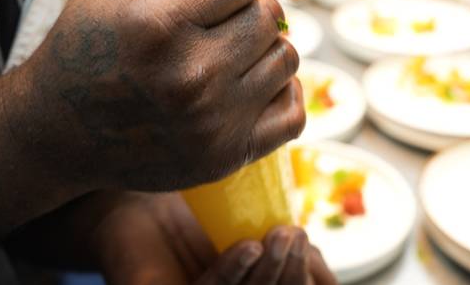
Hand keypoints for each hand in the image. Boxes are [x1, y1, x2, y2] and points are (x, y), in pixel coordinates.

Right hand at [15, 0, 304, 193]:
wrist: (59, 129)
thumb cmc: (87, 39)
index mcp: (157, 26)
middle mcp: (189, 78)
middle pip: (268, 15)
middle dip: (245, 6)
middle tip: (213, 18)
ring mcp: (212, 124)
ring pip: (286, 57)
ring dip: (262, 46)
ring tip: (224, 48)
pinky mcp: (227, 158)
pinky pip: (294, 112)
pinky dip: (279, 91)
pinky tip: (246, 82)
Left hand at [89, 191, 335, 284]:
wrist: (140, 194)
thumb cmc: (198, 215)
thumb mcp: (252, 231)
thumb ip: (286, 255)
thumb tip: (329, 282)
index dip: (301, 281)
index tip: (310, 244)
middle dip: (288, 277)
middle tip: (296, 236)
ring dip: (266, 273)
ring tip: (281, 235)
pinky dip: (230, 271)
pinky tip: (247, 246)